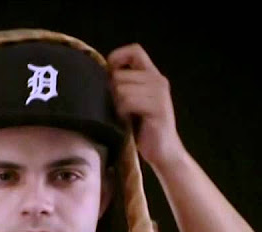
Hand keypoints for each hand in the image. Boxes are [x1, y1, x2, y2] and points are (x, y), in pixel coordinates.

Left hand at [108, 44, 186, 170]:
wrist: (163, 151)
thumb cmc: (142, 127)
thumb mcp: (132, 101)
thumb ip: (123, 84)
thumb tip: (98, 74)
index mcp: (153, 75)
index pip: (135, 50)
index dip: (117, 57)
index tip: (109, 75)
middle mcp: (159, 81)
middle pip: (119, 74)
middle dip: (111, 91)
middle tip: (116, 107)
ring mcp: (160, 94)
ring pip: (121, 88)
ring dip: (116, 104)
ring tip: (123, 115)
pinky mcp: (158, 109)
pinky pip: (128, 101)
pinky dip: (121, 112)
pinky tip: (126, 120)